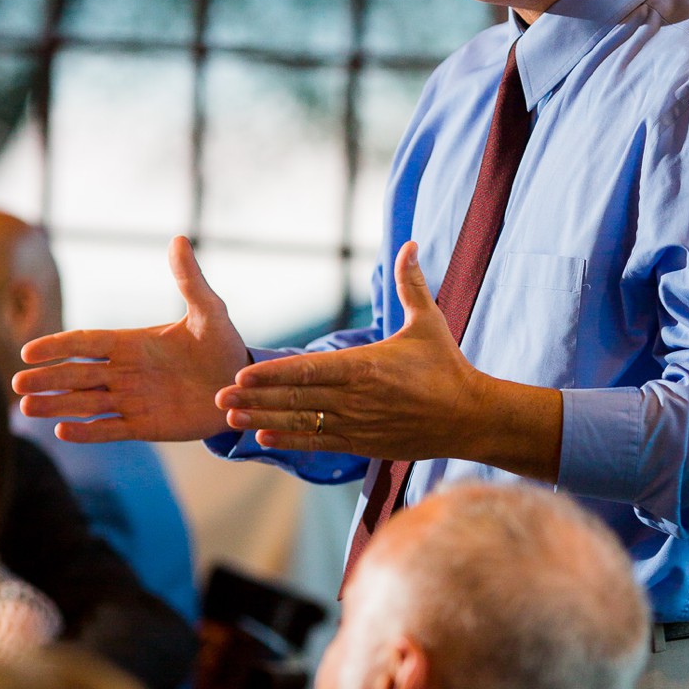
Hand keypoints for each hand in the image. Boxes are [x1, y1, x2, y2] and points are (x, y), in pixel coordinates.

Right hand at [13, 236, 247, 442]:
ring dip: (57, 405)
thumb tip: (178, 239)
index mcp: (132, 343)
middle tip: (17, 384)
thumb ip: (189, 280)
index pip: (86, 343)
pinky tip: (62, 431)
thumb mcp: (209, 311)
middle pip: (76, 374)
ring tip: (26, 409)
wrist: (242, 387)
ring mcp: (132, 400)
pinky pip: (110, 429)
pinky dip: (87, 431)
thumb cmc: (223, 346)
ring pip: (85, 403)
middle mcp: (124, 372)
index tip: (28, 351)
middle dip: (47, 379)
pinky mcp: (144, 426)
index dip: (57, 346)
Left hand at [215, 241, 484, 460]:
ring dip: (264, 420)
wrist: (470, 417)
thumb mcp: (428, 322)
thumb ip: (411, 284)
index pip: (310, 371)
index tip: (242, 374)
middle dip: (255, 398)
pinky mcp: (363, 444)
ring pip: (302, 423)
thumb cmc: (447, 367)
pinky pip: (319, 443)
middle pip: (297, 399)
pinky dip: (290, 441)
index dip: (274, 374)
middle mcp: (357, 399)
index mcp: (367, 367)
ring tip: (229, 418)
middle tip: (218, 395)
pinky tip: (263, 439)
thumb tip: (410, 244)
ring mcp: (358, 424)